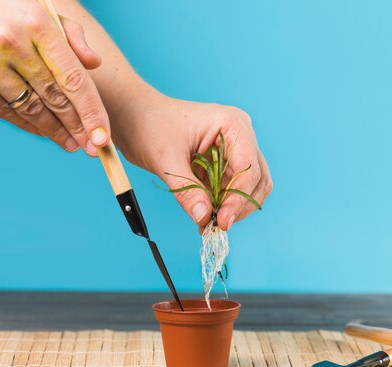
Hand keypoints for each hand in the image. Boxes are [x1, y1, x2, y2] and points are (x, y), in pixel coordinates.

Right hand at [0, 0, 109, 154]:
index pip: (73, 77)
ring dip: (54, 131)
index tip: (103, 136)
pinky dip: (27, 125)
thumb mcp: (36, 9)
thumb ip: (69, 35)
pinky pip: (4, 111)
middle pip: (55, 98)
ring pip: (31, 109)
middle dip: (77, 128)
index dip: (92, 111)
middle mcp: (10, 43)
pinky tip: (43, 132)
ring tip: (70, 144)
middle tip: (92, 148)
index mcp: (36, 23)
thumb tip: (94, 65)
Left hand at [115, 95, 272, 231]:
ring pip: (249, 188)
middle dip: (238, 205)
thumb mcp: (166, 159)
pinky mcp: (224, 164)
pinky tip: (206, 218)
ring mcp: (234, 150)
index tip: (222, 220)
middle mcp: (240, 136)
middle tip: (216, 225)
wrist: (134, 117)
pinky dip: (222, 206)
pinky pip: (231, 190)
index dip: (238, 197)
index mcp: (232, 124)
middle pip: (256, 179)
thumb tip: (204, 217)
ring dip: (233, 208)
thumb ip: (187, 190)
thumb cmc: (149, 124)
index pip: (248, 168)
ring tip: (209, 223)